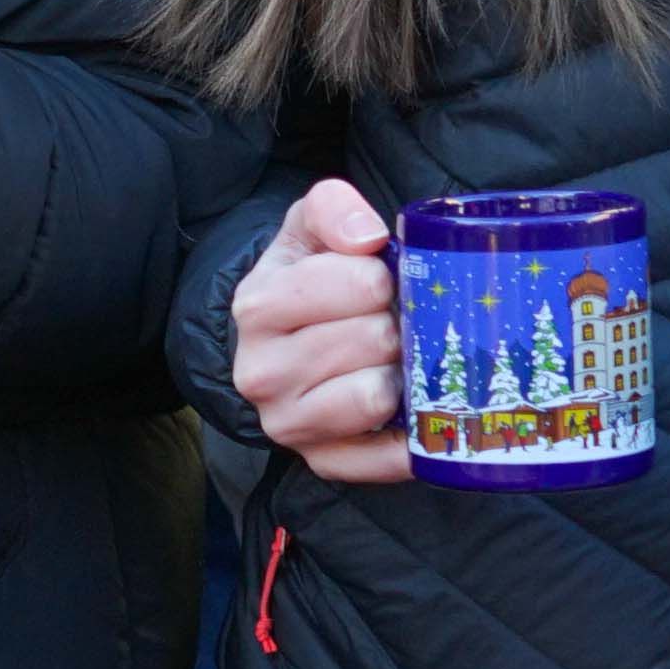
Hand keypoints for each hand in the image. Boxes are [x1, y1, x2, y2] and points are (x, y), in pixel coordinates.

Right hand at [229, 177, 411, 486]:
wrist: (278, 341)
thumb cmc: (307, 280)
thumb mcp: (309, 228)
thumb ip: (332, 208)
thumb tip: (367, 237)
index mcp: (259, 306)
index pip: (361, 284)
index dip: (382, 278)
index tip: (373, 282)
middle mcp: (261, 372)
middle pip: (376, 340)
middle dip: (394, 327)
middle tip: (385, 325)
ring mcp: (288, 424)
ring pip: (377, 397)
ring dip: (399, 376)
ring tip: (387, 363)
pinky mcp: (321, 461)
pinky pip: (383, 459)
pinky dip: (408, 440)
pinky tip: (410, 415)